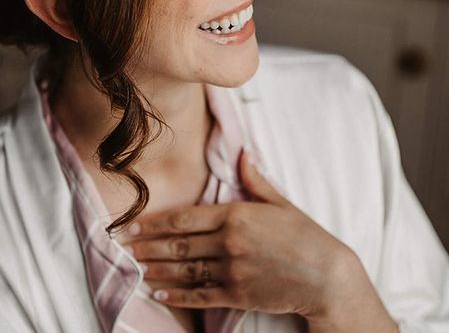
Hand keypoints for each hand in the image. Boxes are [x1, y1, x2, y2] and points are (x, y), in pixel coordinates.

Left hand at [120, 148, 379, 326]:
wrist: (326, 275)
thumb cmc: (304, 235)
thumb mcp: (279, 202)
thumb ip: (254, 179)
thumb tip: (242, 152)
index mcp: (236, 215)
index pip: (184, 218)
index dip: (154, 223)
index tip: (132, 225)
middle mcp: (229, 243)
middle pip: (178, 245)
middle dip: (147, 246)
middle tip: (122, 247)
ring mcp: (232, 271)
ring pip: (184, 270)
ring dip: (156, 270)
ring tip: (134, 268)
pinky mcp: (238, 295)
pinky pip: (200, 295)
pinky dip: (177, 294)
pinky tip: (159, 292)